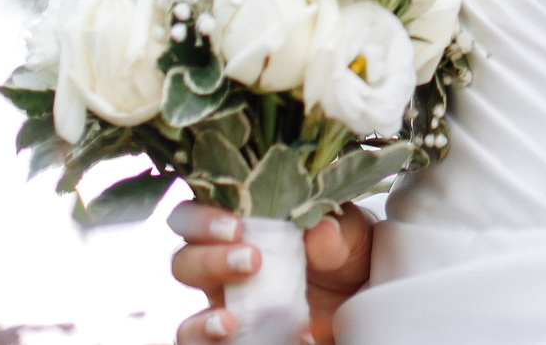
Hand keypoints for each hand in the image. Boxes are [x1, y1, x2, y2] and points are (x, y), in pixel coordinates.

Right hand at [169, 200, 373, 344]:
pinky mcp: (239, 341)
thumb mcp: (350, 235)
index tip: (234, 227)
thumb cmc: (345, 249)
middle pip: (183, 262)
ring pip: (187, 319)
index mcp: (240, 225)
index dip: (201, 218)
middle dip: (208, 261)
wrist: (362, 295)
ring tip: (229, 322)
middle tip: (251, 261)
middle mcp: (222, 265)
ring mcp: (228, 309)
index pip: (195, 214)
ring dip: (200, 323)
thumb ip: (335, 233)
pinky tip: (261, 339)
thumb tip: (321, 231)